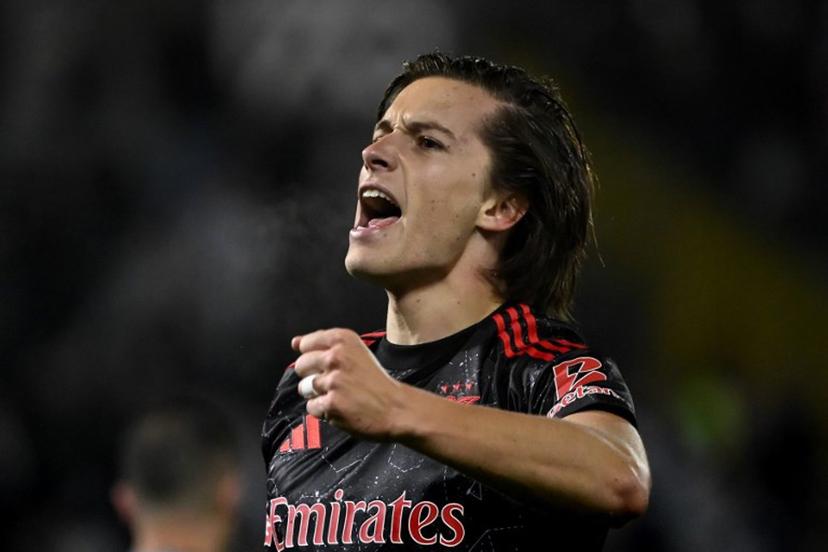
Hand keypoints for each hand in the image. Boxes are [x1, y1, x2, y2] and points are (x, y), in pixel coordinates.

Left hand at [291, 328, 405, 439]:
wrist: (396, 408)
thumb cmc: (375, 381)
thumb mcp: (355, 352)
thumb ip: (324, 346)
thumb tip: (294, 342)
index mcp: (343, 339)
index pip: (306, 343)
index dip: (313, 357)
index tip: (327, 365)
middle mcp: (336, 356)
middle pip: (302, 365)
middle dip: (312, 375)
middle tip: (334, 382)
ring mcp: (333, 381)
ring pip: (304, 387)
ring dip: (318, 394)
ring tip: (340, 396)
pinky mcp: (331, 403)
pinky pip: (312, 407)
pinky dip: (324, 411)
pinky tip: (342, 408)